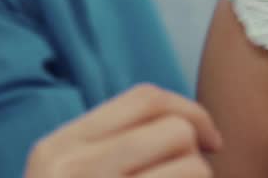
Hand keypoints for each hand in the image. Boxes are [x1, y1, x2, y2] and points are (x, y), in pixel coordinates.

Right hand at [25, 84, 220, 177]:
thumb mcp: (66, 177)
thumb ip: (109, 147)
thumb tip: (188, 125)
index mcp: (56, 148)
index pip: (143, 99)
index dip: (190, 110)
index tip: (211, 140)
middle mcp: (70, 168)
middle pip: (174, 129)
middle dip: (197, 155)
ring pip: (191, 167)